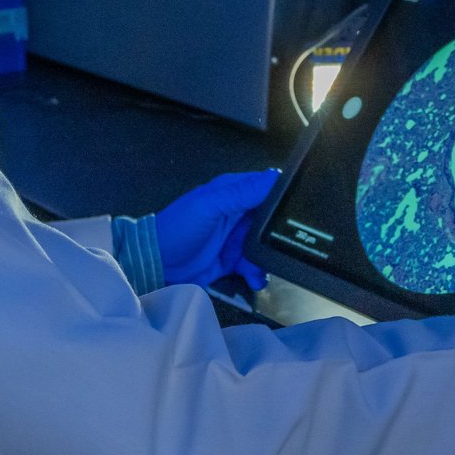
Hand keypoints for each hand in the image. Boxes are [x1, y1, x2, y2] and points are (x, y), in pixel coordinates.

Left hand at [152, 170, 278, 289]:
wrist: (157, 264)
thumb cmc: (178, 228)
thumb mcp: (210, 206)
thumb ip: (241, 192)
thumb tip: (273, 177)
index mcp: (233, 192)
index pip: (267, 187)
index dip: (283, 195)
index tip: (298, 208)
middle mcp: (238, 213)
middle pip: (271, 219)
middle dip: (278, 234)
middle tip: (281, 245)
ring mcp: (236, 237)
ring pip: (265, 244)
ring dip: (266, 257)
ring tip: (258, 266)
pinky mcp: (233, 259)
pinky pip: (255, 264)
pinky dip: (257, 272)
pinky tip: (253, 278)